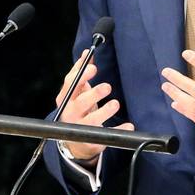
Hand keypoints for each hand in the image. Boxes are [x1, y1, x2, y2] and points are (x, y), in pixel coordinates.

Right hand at [55, 52, 134, 166]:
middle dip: (93, 94)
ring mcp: (80, 128)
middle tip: (107, 87)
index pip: (70, 85)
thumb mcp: (76, 92)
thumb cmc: (77, 109)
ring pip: (92, 121)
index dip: (81, 75)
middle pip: (80, 103)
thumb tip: (87, 53)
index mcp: (65, 99)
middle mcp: (70, 113)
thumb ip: (81, 73)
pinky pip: (107, 136)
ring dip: (104, 111)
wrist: (73, 140)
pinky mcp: (92, 141)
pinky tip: (129, 125)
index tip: (93, 67)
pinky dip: (118, 130)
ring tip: (115, 104)